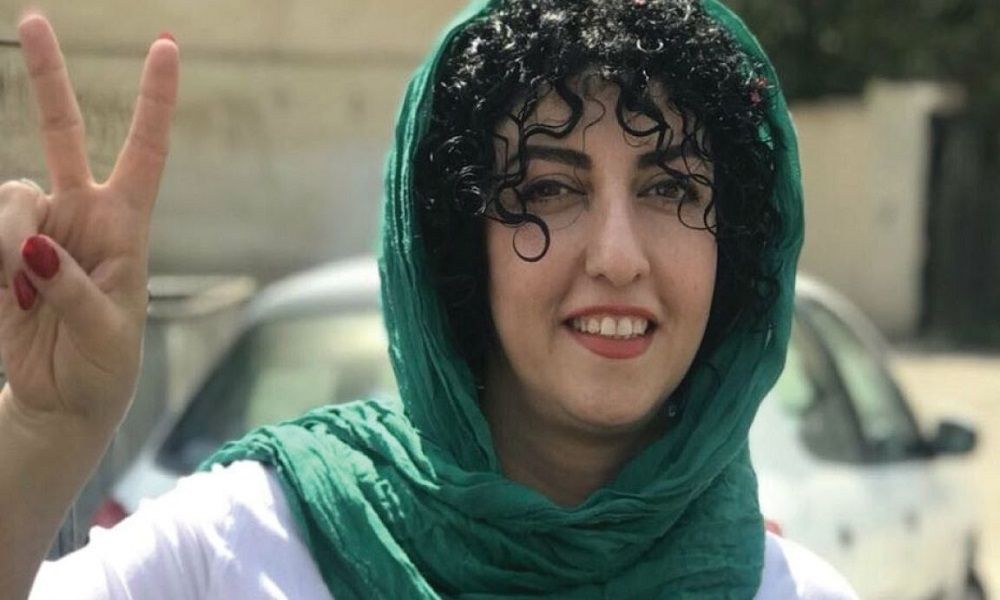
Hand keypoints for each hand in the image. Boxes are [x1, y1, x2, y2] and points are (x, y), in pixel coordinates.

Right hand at [0, 13, 178, 429]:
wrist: (63, 400)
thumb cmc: (104, 365)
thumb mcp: (107, 331)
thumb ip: (73, 288)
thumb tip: (33, 246)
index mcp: (126, 224)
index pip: (146, 151)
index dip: (155, 100)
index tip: (167, 47)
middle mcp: (81, 214)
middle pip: (61, 132)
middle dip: (48, 78)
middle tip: (33, 19)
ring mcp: (35, 229)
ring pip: (10, 192)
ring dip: (8, 234)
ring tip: (21, 286)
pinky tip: (8, 289)